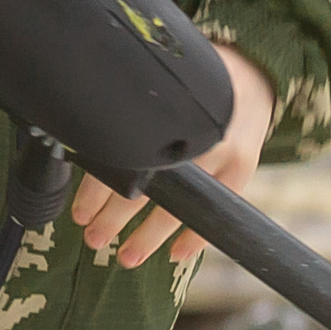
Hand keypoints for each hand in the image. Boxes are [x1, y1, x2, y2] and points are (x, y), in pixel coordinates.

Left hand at [70, 43, 273, 268]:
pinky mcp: (242, 169)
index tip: (80, 211)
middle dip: (115, 218)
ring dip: (149, 236)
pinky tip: (175, 254)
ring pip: (181, 207)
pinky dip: (194, 238)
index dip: (97, 189)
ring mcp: (223, 152)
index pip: (122, 157)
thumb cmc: (193, 84)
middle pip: (149, 186)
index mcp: (166, 109)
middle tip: (93, 236)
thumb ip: (131, 116)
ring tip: (126, 254)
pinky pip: (216, 213)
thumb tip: (82, 149)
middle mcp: (194, 131)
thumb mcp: (158, 90)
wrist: (250, 75)